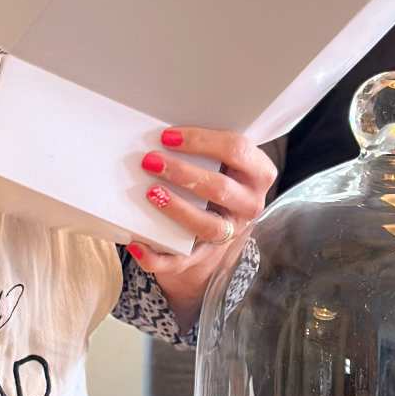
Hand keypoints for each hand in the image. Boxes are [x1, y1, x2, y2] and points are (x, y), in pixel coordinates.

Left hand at [128, 127, 274, 326]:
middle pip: (221, 188)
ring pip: (208, 225)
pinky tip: (137, 245)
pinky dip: (158, 256)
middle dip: (183, 173)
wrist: (220, 223)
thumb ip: (206, 148)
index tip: (167, 136)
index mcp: (257, 173)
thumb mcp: (224, 161)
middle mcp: (249, 205)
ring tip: (151, 193)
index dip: (202, 141)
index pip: (237, 150)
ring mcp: (229, 233)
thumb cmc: (218, 178)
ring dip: (177, 209)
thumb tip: (162, 134)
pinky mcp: (205, 256)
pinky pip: (182, 261)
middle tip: (150, 161)